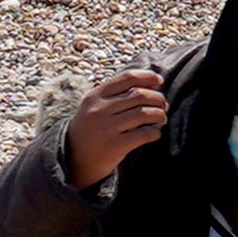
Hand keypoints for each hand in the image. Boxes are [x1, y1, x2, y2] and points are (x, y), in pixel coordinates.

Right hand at [64, 69, 171, 189]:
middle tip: (164, 105)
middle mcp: (99, 110)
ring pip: (144, 113)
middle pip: (140, 95)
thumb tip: (153, 84)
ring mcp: (106, 128)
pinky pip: (144, 134)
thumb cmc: (91, 129)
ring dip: (159, 115)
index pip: (127, 78)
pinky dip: (155, 132)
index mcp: (95, 96)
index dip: (148, 77)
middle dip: (158, 99)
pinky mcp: (114, 146)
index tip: (159, 82)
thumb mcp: (94, 106)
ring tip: (161, 118)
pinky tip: (154, 133)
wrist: (73, 159)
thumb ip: (116, 94)